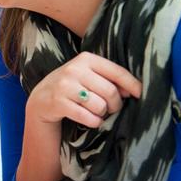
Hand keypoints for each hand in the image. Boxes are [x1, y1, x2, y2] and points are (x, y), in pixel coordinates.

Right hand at [27, 51, 141, 128]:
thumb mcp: (87, 78)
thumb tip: (134, 90)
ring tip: (96, 113)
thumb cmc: (70, 89)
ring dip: (102, 114)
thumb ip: (108, 79)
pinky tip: (89, 120)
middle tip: (110, 109)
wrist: (40, 102)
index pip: (117, 71)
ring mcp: (64, 85)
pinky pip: (87, 116)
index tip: (141, 95)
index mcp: (85, 59)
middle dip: (115, 105)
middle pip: (110, 91)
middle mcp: (74, 69)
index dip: (133, 84)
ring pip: (100, 105)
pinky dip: (93, 122)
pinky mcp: (57, 102)